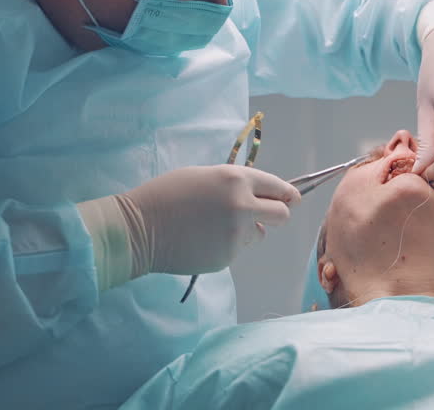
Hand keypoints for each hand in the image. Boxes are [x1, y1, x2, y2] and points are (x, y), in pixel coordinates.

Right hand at [123, 164, 300, 275]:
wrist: (140, 228)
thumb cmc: (168, 194)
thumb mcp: (205, 176)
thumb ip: (235, 185)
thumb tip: (260, 198)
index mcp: (236, 180)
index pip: (278, 187)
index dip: (288, 194)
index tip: (293, 198)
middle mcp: (242, 206)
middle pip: (282, 215)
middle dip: (277, 214)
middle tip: (265, 216)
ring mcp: (236, 234)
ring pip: (259, 234)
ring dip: (248, 230)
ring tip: (215, 226)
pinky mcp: (227, 256)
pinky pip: (238, 249)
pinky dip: (227, 245)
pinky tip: (203, 238)